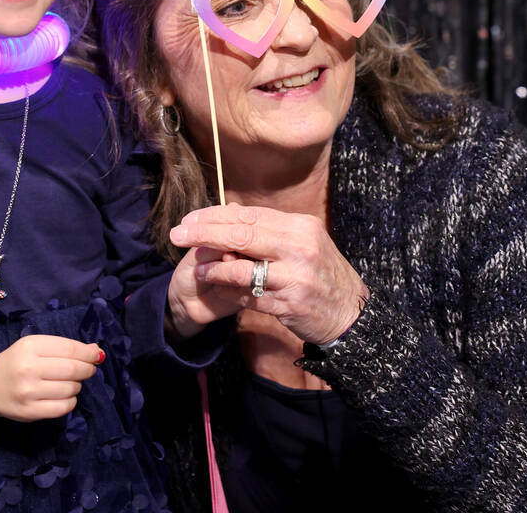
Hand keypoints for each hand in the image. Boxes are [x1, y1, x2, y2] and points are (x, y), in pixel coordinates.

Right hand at [0, 335, 103, 420]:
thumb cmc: (17, 362)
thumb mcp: (35, 346)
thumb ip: (64, 347)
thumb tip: (96, 350)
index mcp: (30, 346)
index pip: (70, 349)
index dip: (88, 353)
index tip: (97, 355)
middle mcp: (28, 368)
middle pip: (73, 369)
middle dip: (87, 369)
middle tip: (89, 370)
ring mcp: (28, 392)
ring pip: (70, 389)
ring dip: (77, 386)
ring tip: (70, 383)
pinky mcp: (30, 411)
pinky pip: (63, 407)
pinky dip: (71, 401)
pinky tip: (65, 396)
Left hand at [168, 203, 368, 344]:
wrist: (349, 312)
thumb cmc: (319, 273)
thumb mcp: (303, 242)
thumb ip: (269, 230)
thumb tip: (229, 213)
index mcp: (301, 227)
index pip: (251, 216)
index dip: (216, 216)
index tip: (189, 219)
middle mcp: (300, 248)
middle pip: (243, 235)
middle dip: (205, 233)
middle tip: (177, 234)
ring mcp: (296, 278)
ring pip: (244, 268)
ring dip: (215, 266)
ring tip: (196, 266)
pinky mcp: (290, 305)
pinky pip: (250, 296)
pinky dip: (230, 290)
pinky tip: (216, 286)